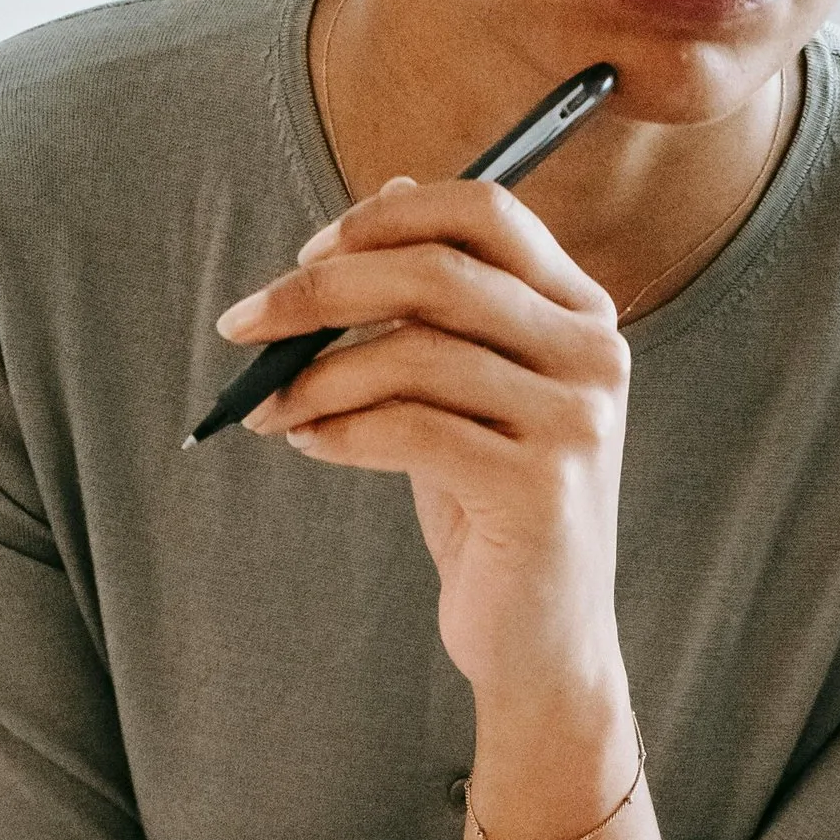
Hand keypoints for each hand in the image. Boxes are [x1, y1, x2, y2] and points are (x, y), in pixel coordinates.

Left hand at [220, 178, 631, 729]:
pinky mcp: (540, 489)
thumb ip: (439, 306)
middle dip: (323, 291)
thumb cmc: (495, 516)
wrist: (542, 645)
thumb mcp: (468, 395)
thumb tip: (384, 194)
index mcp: (581, 313)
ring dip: (317, 375)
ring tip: (270, 406)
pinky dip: (341, 431)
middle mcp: (592, 356)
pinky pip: (411, 430)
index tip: (308, 253)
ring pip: (414, 353)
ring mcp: (574, 423)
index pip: (486, 213)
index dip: (386, 218)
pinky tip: (307, 443)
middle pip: (437, 273)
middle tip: (247, 322)